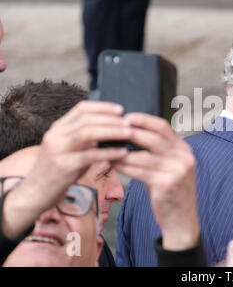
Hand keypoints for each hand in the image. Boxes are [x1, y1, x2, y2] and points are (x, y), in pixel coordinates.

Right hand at [2, 101, 130, 238]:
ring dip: (111, 132)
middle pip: (86, 119)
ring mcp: (57, 150)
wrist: (35, 193)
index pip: (81, 108)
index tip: (120, 110)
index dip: (103, 107)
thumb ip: (86, 138)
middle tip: (129, 123)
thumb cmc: (59, 171)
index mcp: (58, 128)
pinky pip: (90, 156)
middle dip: (111, 120)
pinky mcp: (62, 167)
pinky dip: (109, 153)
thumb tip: (113, 128)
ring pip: (87, 133)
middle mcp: (55, 135)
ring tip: (129, 134)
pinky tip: (122, 153)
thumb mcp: (70, 149)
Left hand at [113, 113, 198, 250]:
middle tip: (111, 131)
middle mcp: (184, 157)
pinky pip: (140, 171)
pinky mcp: (167, 185)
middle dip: (130, 132)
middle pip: (153, 138)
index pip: (163, 127)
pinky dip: (125, 167)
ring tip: (107, 149)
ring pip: (143, 156)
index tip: (126, 117)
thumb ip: (157, 151)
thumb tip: (130, 134)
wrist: (181, 221)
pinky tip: (114, 164)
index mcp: (184, 149)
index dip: (144, 120)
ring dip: (122, 152)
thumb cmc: (171, 192)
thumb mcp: (170, 167)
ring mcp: (178, 171)